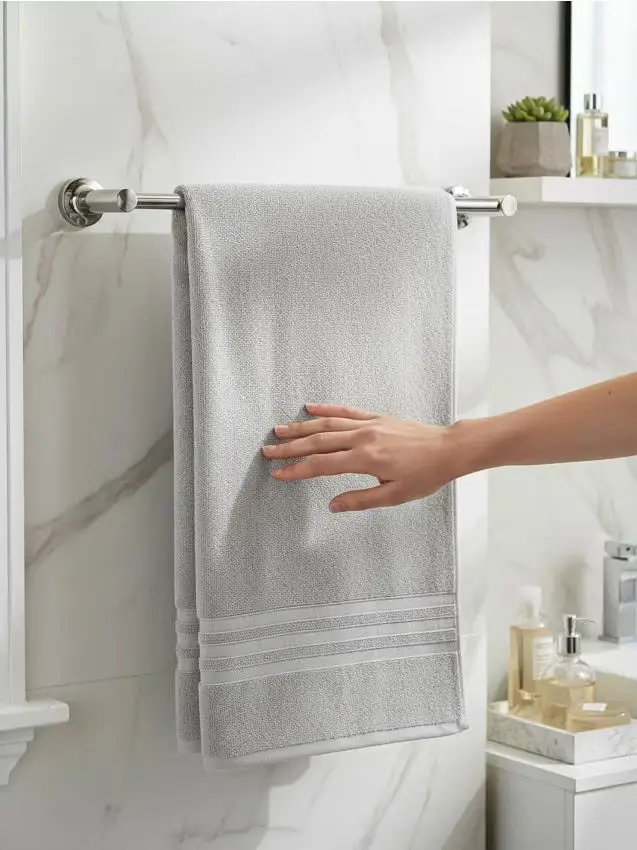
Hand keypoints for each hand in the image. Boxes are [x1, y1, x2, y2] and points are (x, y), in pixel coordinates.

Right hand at [261, 403, 460, 512]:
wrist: (448, 449)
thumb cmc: (425, 476)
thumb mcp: (394, 496)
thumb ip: (360, 500)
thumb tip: (332, 505)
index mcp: (365, 460)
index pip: (321, 465)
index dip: (297, 470)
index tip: (278, 473)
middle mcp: (362, 438)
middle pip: (318, 442)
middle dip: (290, 447)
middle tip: (267, 451)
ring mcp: (368, 424)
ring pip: (327, 424)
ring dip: (301, 427)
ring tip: (279, 430)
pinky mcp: (376, 417)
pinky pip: (346, 411)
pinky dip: (326, 409)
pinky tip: (310, 408)